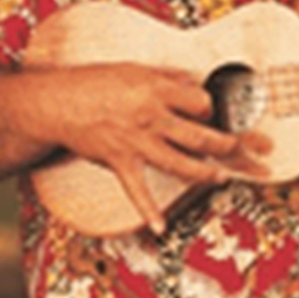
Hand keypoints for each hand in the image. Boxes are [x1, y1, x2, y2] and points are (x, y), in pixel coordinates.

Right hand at [40, 62, 268, 232]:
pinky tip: (160, 227)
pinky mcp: (121, 162)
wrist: (58, 103)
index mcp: (157, 90)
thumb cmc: (95, 83)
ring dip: (206, 174)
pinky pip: (138, 191)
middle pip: (201, 136)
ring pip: (182, 164)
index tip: (215, 113)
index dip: (212, 108)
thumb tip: (192, 83)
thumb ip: (165, 78)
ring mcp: (137, 143)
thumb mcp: (134, 69)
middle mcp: (151, 117)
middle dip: (227, 145)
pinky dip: (148, 212)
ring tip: (221, 178)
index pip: (201, 102)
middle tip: (240, 149)